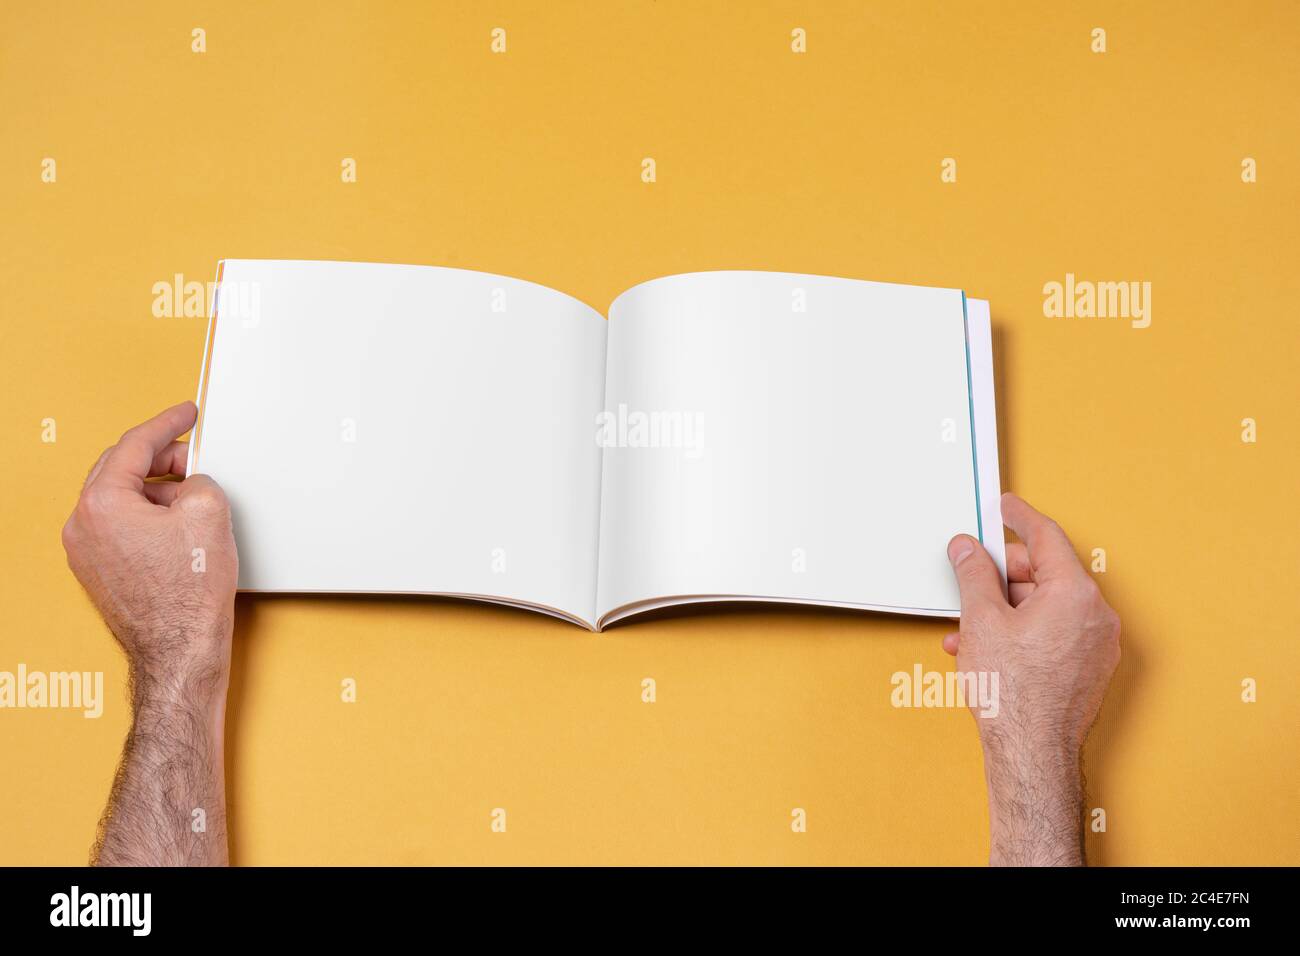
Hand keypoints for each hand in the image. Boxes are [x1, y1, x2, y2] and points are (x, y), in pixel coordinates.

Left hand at [61, 401, 237, 864]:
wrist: (180, 652)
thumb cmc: (190, 595)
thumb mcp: (209, 512)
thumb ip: (198, 480)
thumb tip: (189, 487)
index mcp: (101, 502)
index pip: (134, 445)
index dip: (167, 423)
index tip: (186, 413)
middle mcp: (82, 525)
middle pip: (121, 470)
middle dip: (161, 459)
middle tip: (196, 456)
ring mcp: (85, 553)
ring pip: (121, 500)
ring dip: (157, 491)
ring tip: (195, 498)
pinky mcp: (98, 573)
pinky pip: (121, 528)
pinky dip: (148, 518)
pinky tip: (180, 529)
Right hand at [944, 492, 1119, 865]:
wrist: (1030, 754)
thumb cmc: (1012, 694)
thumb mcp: (980, 620)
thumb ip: (974, 574)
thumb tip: (967, 549)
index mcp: (1075, 594)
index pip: (1046, 538)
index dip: (1019, 517)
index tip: (1005, 506)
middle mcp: (1096, 615)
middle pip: (1045, 573)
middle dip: (1003, 576)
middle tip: (970, 580)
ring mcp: (1097, 644)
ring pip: (1046, 606)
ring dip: (1006, 610)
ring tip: (969, 630)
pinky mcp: (1090, 668)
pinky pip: (1055, 633)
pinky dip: (1023, 632)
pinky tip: (988, 649)